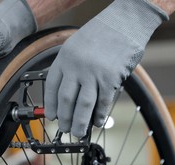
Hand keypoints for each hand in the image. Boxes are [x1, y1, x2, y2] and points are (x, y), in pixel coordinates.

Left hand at [44, 0, 167, 137]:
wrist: (124, 22)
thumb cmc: (99, 34)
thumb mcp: (74, 47)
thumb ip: (68, 68)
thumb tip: (66, 96)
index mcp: (64, 59)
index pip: (51, 87)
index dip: (50, 105)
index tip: (51, 116)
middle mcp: (76, 67)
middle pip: (65, 100)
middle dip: (64, 118)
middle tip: (64, 128)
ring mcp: (93, 73)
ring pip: (82, 105)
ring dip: (79, 122)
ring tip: (78, 132)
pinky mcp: (111, 78)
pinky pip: (103, 102)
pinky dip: (100, 115)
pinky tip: (98, 122)